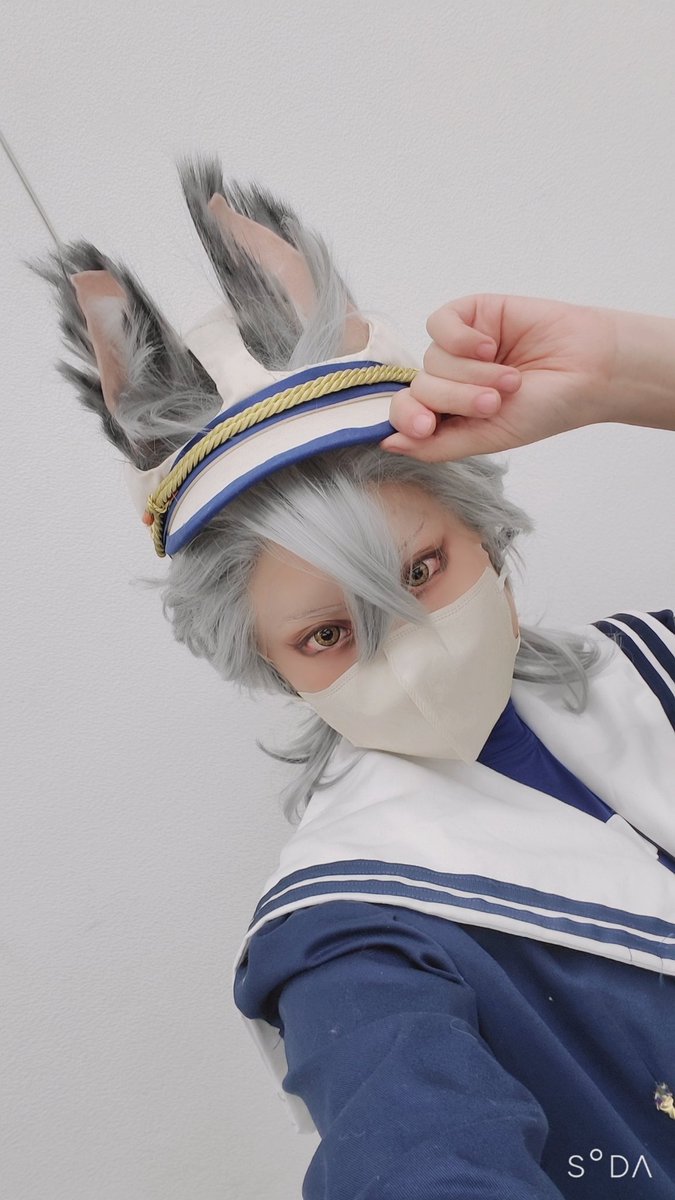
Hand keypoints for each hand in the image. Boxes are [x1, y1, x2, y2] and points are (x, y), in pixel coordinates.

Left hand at [380, 294, 617, 460]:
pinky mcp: (470, 314)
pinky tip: (490, 346)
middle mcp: (449, 381)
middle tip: (497, 402)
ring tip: (511, 378)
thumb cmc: (545, 408)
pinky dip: (462, 339)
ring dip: (472, 373)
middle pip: (420, 388)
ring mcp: (457, 347)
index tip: (427, 425)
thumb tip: (388, 444)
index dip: (409, 419)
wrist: (588, 370)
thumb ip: (437, 445)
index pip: (406, 414)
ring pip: (433, 359)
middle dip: (456, 398)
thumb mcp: (488, 438)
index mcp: (449, 414)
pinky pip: (439, 324)